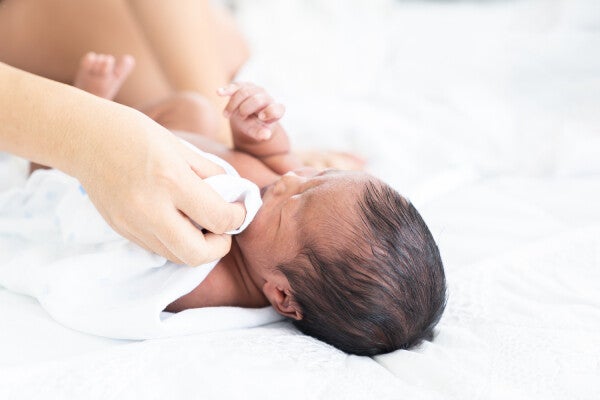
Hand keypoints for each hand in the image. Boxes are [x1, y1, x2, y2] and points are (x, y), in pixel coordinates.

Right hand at [74, 111, 245, 265]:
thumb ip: (210, 173)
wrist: (83, 137)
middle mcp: (151, 208)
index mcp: (171, 180)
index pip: (219, 218)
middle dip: (220, 247)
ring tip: (201, 224)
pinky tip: (178, 222)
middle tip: (224, 229)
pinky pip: (157, 248)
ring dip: (197, 248)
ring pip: (176, 257)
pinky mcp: (121, 230)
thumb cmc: (134, 133)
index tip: (239, 209)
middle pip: (197, 254)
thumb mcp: (180, 146)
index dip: (238, 217)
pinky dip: (175, 243)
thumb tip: (233, 195)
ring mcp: (132, 224)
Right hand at [217, 82, 284, 143]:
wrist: (247, 118)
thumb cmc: (254, 127)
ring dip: (233, 105)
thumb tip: (266, 135)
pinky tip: (219, 93)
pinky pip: (236, 86)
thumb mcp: (257, 132)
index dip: (269, 112)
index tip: (260, 117)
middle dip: (245, 110)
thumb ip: (260, 134)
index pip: (276, 109)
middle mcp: (267, 98)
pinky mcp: (244, 86)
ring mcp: (256, 90)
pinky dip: (227, 89)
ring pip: (243, 92)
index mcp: (275, 110)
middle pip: (257, 100)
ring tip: (226, 116)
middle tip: (240, 118)